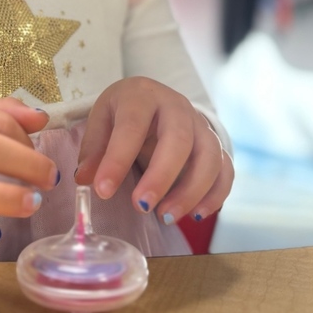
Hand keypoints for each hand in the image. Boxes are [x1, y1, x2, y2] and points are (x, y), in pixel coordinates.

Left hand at [75, 77, 232, 224]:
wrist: (152, 100)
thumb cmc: (124, 113)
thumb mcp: (102, 120)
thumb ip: (94, 150)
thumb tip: (86, 180)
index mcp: (143, 95)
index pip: (132, 126)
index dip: (118, 160)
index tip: (103, 192)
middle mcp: (178, 106)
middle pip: (180, 139)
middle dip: (162, 177)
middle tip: (141, 206)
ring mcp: (201, 125)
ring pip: (210, 156)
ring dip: (191, 191)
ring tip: (165, 217)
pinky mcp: (215, 145)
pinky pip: (225, 170)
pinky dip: (216, 194)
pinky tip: (196, 216)